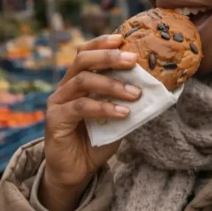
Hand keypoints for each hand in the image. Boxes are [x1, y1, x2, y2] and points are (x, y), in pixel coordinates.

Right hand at [40, 34, 140, 210]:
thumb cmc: (95, 143)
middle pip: (82, 60)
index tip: (122, 38)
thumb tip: (155, 89)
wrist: (75, 172)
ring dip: (112, 85)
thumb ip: (127, 102)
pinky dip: (104, 108)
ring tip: (135, 93)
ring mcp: (57, 103)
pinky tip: (123, 113)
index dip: (102, 43)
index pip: (85, 53)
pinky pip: (80, 108)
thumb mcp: (116, 118)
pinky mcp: (55, 120)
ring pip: (82, 81)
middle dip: (109, 57)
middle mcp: (64, 88)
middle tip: (133, 60)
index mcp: (76, 82)